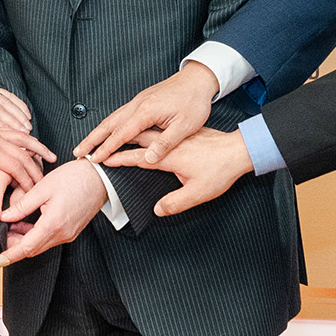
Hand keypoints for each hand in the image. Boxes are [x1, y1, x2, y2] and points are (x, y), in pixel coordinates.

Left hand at [0, 104, 51, 199]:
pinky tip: (30, 140)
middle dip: (36, 167)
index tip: (34, 191)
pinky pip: (12, 130)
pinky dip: (25, 136)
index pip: (13, 164)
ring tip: (49, 156)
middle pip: (22, 151)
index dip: (26, 179)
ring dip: (36, 147)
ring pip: (21, 137)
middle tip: (46, 181)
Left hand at [0, 162, 106, 266]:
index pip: (27, 247)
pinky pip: (49, 239)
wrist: (99, 177)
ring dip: (24, 241)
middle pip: (32, 250)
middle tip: (0, 236)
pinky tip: (26, 225)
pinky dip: (35, 236)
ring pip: (40, 245)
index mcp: (54, 223)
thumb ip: (22, 205)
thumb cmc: (75, 178)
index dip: (10, 254)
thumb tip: (4, 216)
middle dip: (14, 247)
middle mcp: (62, 234)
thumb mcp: (43, 187)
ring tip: (11, 226)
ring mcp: (68, 234)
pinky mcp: (71, 231)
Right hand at [74, 60, 216, 163]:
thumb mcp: (185, 127)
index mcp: (147, 111)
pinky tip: (106, 131)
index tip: (94, 159)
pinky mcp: (142, 100)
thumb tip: (149, 158)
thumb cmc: (194, 102)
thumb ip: (165, 143)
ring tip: (86, 145)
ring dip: (97, 132)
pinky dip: (108, 124)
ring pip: (112, 118)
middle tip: (77, 152)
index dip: (106, 148)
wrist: (198, 80)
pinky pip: (120, 114)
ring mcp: (138, 101)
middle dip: (91, 139)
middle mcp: (138, 104)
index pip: (121, 134)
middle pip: (109, 124)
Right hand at [104, 127, 251, 217]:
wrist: (239, 150)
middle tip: (96, 144)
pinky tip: (135, 129)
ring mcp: (174, 133)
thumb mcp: (199, 192)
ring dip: (123, 130)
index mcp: (169, 155)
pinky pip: (152, 125)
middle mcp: (168, 141)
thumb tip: (157, 210)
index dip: (117, 158)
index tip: (101, 160)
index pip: (136, 156)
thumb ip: (176, 202)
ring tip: (107, 134)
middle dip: (112, 140)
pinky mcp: (180, 131)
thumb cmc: (221, 169)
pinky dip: (137, 127)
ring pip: (141, 127)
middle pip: (133, 136)